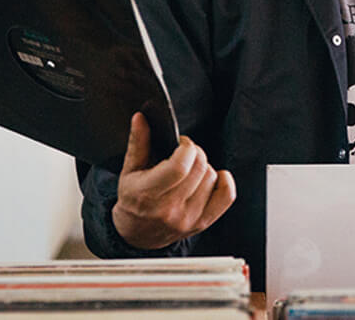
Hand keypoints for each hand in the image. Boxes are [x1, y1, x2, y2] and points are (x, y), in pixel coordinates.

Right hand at [112, 113, 236, 249]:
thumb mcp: (129, 171)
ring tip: (191, 169)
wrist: (136, 236)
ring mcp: (188, 218)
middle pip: (199, 169)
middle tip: (186, 153)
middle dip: (195, 152)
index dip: (186, 147)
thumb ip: (138, 143)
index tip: (181, 143)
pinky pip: (226, 197)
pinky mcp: (202, 223)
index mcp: (148, 195)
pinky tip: (213, 177)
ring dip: (204, 167)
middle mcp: (170, 209)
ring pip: (212, 178)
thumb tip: (141, 118)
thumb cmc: (133, 201)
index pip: (179, 167)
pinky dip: (224, 181)